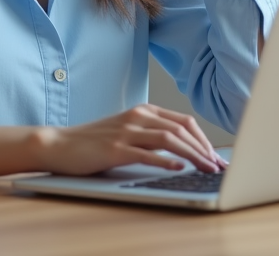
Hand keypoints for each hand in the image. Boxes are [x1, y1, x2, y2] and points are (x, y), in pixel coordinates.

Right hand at [32, 103, 226, 174]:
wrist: (61, 144)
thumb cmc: (95, 142)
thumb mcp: (129, 132)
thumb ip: (152, 136)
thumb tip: (184, 152)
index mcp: (144, 111)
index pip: (184, 121)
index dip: (204, 139)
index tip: (217, 157)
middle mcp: (138, 117)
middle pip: (181, 129)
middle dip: (204, 149)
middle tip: (217, 166)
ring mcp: (127, 132)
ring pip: (169, 139)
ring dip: (192, 155)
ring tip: (206, 168)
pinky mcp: (116, 148)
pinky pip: (146, 153)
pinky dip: (165, 160)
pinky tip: (179, 168)